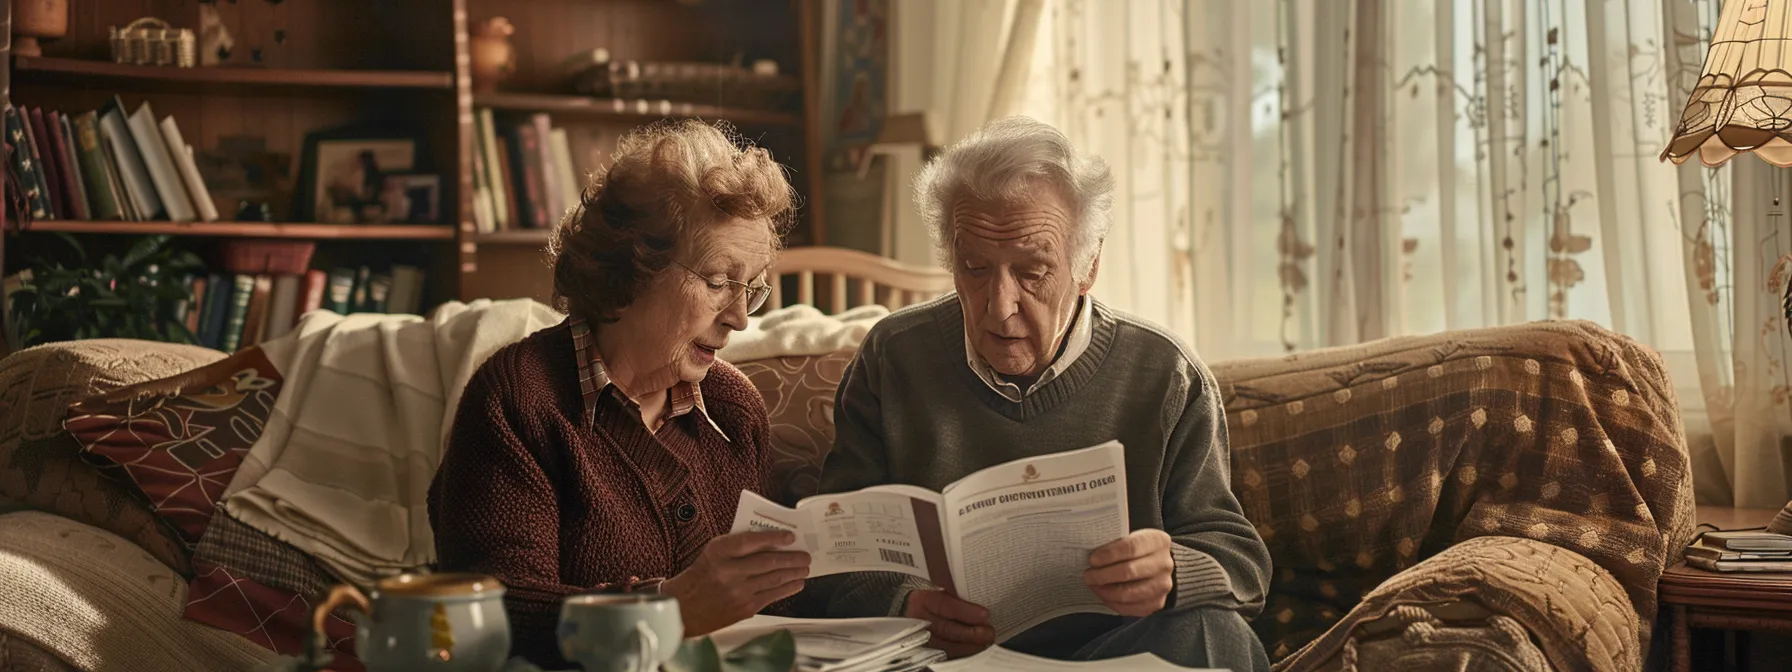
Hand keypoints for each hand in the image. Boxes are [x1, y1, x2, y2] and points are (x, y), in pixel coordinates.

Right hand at [661, 530, 809, 635]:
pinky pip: (772, 596)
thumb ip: (738, 545)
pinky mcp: (744, 608)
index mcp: (718, 552)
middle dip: (791, 558)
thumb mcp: (714, 553)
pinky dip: (787, 588)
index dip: (773, 538)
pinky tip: (796, 583)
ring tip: (804, 568)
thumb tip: (771, 542)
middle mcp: (728, 571)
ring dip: (794, 572)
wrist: (684, 607)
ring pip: (774, 579)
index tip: (790, 537)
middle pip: (768, 562)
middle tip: (805, 555)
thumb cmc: (702, 575)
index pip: (750, 541)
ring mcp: (738, 592)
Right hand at [904, 589, 994, 658]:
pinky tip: (972, 652)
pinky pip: (941, 656)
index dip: (966, 612)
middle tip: (989, 633)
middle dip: (970, 633)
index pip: (945, 606)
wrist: (903, 610)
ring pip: (944, 646)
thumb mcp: (937, 592)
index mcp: (923, 600)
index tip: (985, 615)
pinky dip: (959, 655)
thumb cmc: (927, 600)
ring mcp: (918, 637)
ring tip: (984, 644)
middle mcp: (917, 619)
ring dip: (967, 647)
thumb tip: (979, 610)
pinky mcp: (921, 651)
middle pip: (946, 629)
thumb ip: (955, 598)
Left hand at [1084, 529, 1173, 616]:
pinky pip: (1130, 608)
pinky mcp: (1157, 603)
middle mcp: (1164, 564)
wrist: (1159, 564)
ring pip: (1128, 593)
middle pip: (1129, 572)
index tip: (1092, 559)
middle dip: (1103, 575)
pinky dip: (1112, 602)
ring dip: (1105, 591)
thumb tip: (1091, 552)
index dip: (1109, 554)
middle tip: (1088, 575)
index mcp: (1158, 541)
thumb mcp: (1132, 535)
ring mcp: (1162, 585)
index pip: (1131, 547)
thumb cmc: (1138, 548)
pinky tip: (1103, 594)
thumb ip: (1115, 541)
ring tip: (1093, 585)